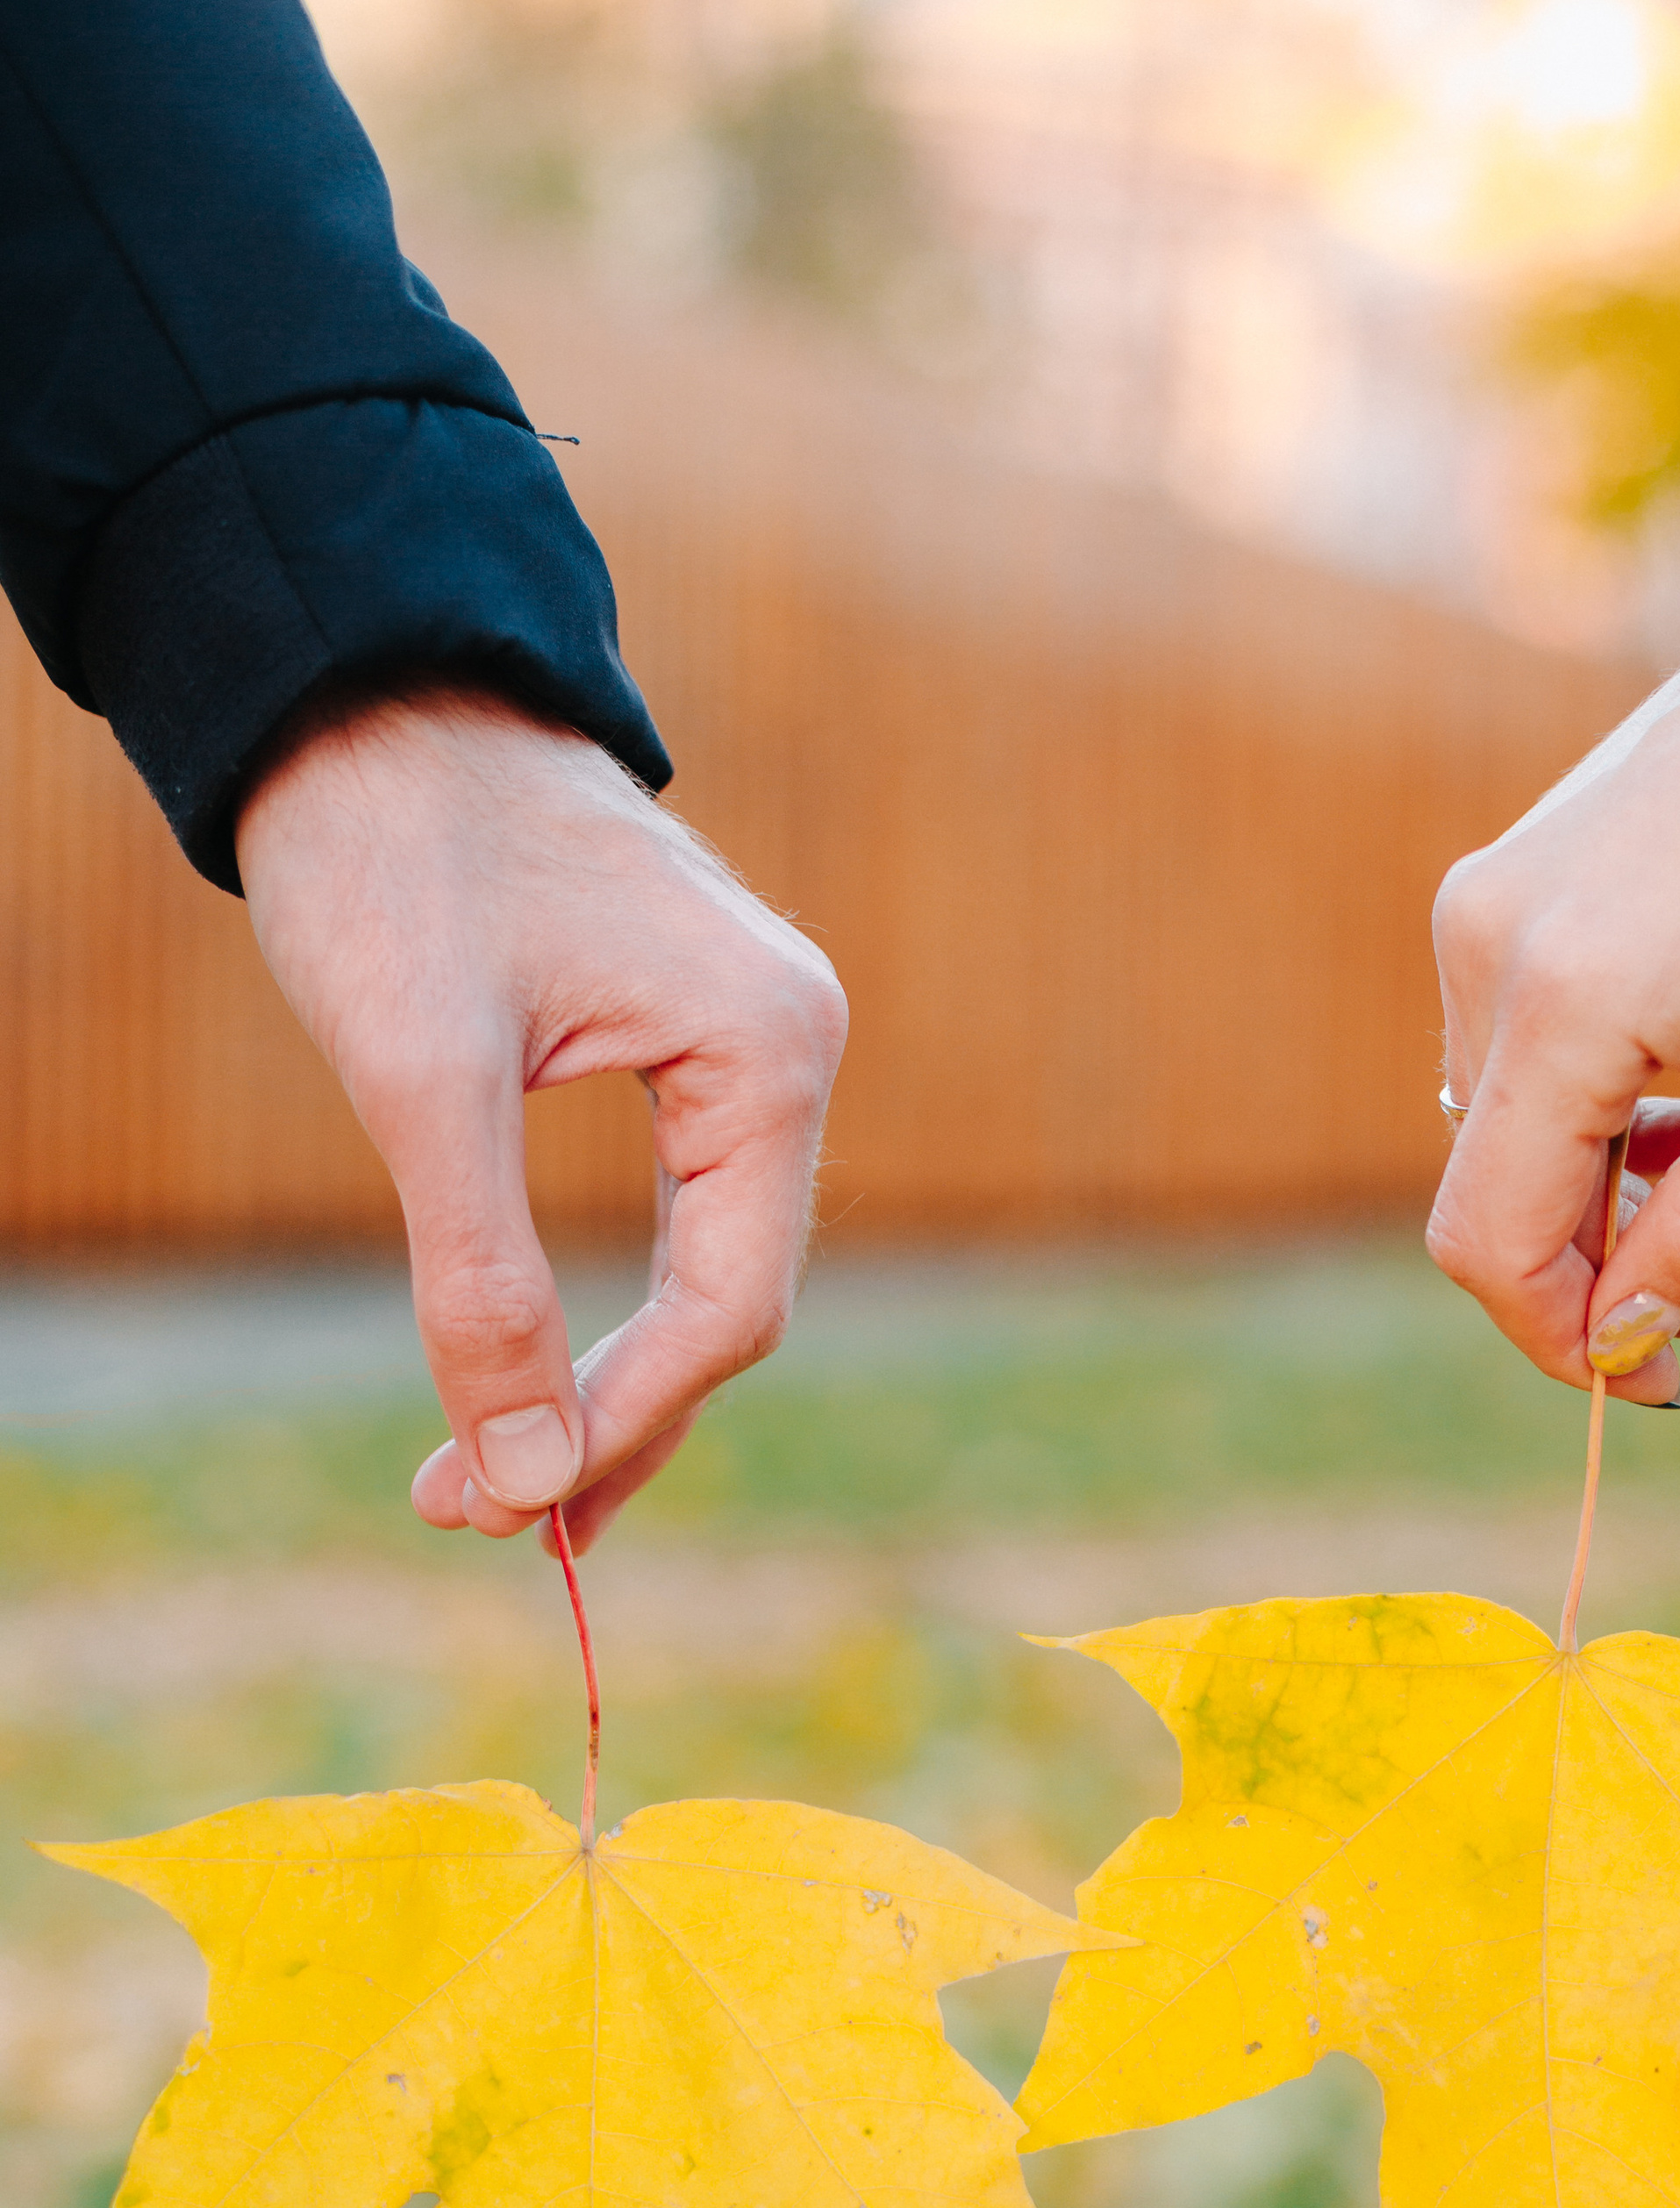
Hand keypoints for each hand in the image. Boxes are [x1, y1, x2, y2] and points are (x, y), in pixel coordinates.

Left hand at [236, 683, 845, 1546]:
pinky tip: (528, 1377)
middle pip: (730, 1308)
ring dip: (602, 1388)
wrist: (361, 686)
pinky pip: (673, 1220)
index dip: (617, 1424)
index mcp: (772, 1050)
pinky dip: (601, 1310)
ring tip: (491, 1486)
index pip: (729, 1305)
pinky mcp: (682, 1047)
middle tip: (472, 1520)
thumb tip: (523, 1486)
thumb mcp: (423, 1078)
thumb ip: (483, 1284)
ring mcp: (744, 1049)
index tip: (497, 1508)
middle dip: (604, 1426)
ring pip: (701, 1273)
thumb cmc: (394, 851)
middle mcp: (789, 1051)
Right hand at [1426, 617, 1679, 1404]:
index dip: (1564, 1340)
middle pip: (1499, 1199)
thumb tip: (1625, 1342)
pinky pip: (1519, 1063)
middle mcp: (1484, 953)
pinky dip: (1603, 1115)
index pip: (1490, 1242)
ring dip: (1621, 1192)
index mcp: (1563, 997)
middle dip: (1620, 1272)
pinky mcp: (1493, 895)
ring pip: (1511, 1137)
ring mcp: (1476, 915)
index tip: (1663, 1384)